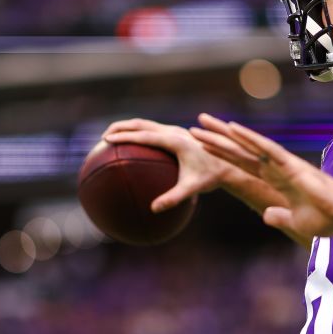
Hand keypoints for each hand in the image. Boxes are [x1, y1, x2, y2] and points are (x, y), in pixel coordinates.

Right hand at [102, 118, 232, 212]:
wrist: (228, 164)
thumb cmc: (210, 177)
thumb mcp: (192, 188)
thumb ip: (173, 198)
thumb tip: (154, 209)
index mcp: (175, 140)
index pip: (144, 136)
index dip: (124, 136)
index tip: (107, 139)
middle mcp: (174, 131)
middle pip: (141, 124)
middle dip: (121, 127)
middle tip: (104, 137)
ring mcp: (175, 131)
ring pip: (146, 125)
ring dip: (128, 129)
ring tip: (112, 138)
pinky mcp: (176, 135)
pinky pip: (153, 132)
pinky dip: (139, 136)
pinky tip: (132, 148)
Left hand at [192, 114, 332, 238]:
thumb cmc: (326, 218)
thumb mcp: (295, 220)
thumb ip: (279, 216)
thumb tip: (267, 215)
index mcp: (274, 180)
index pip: (241, 165)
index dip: (222, 156)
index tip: (203, 147)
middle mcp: (275, 168)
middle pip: (239, 151)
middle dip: (216, 139)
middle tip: (195, 127)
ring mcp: (281, 163)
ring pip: (247, 144)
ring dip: (225, 134)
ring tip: (204, 122)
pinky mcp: (290, 164)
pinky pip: (266, 148)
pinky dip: (249, 138)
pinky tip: (233, 129)